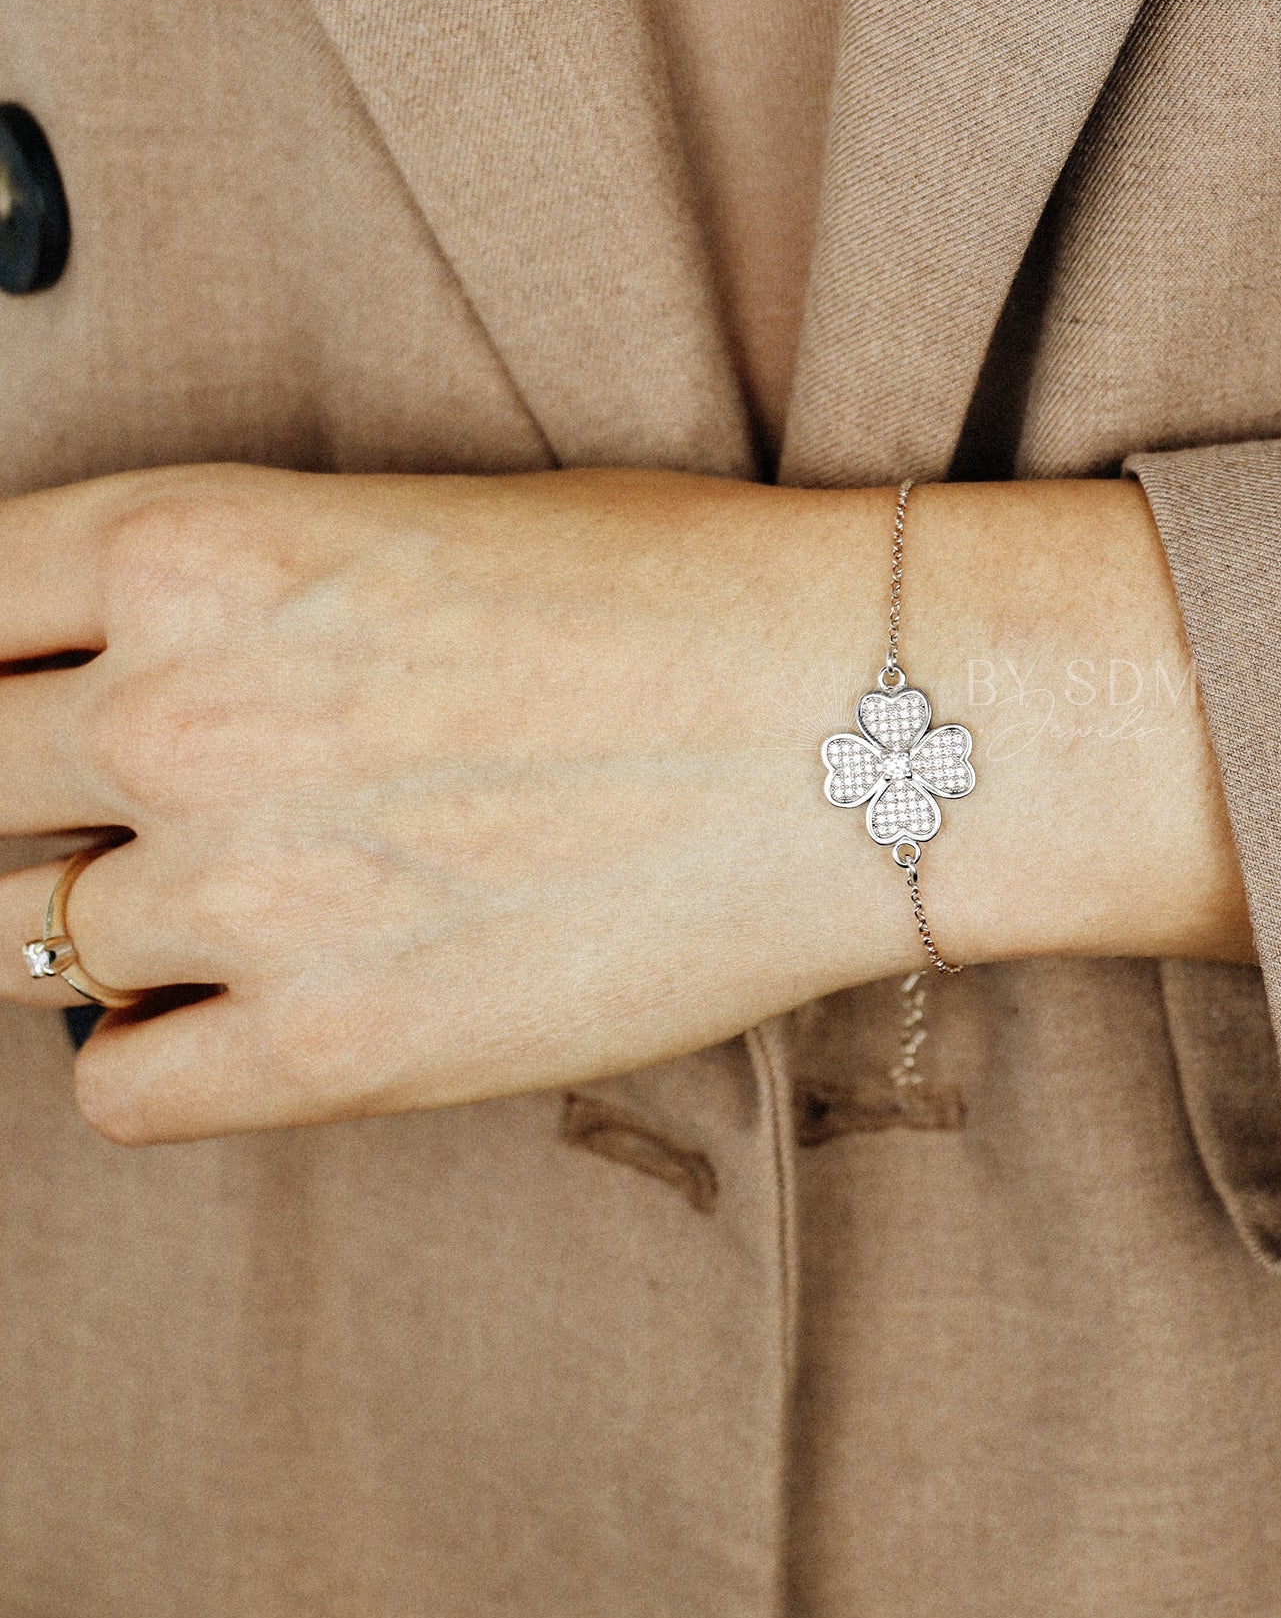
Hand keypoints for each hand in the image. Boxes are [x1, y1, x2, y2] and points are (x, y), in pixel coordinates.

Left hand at [0, 465, 1248, 1141]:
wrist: (858, 723)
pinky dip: (155, 1056)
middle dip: (25, 803)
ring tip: (241, 905)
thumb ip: (237, 598)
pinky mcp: (338, 1046)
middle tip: (123, 815)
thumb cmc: (686, 596)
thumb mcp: (423, 525)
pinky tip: (248, 1008)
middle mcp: (181, 713)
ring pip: (27, 948)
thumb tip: (125, 684)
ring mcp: (249, 889)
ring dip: (112, 930)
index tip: (8, 708)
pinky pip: (118, 1091)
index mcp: (199, 547)